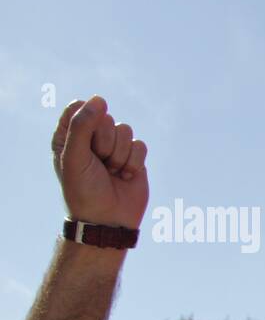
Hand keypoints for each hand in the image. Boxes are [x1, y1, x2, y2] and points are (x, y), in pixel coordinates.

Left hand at [52, 96, 149, 229]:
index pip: (80, 108)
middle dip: (105, 143)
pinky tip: (125, 177)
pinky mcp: (134, 158)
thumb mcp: (75, 156)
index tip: (85, 143)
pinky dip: (134, 162)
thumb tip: (100, 99)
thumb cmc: (84, 190)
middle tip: (99, 163)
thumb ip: (83, 125)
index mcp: (69, 135)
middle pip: (106, 118)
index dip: (87, 122)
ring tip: (112, 172)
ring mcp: (114, 148)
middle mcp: (92, 139)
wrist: (108, 220)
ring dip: (120, 155)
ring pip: (125, 130)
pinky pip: (140, 145)